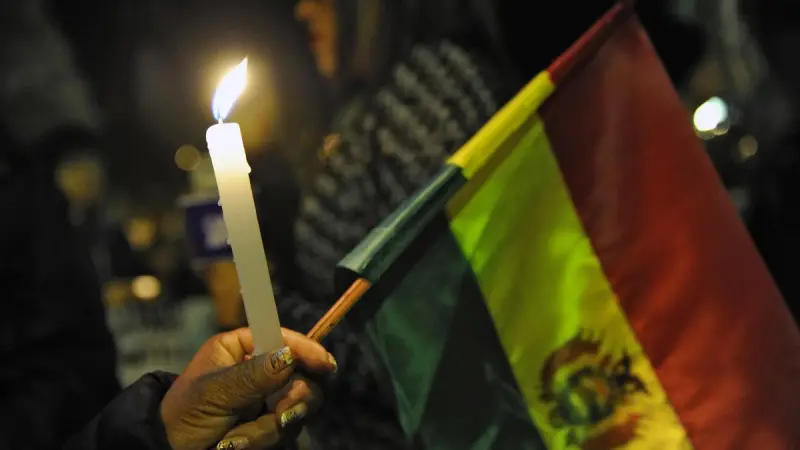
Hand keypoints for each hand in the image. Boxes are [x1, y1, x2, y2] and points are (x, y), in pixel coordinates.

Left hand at [160, 328, 336, 449]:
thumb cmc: (181, 418)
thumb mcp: (212, 393)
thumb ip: (252, 375)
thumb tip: (289, 355)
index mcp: (241, 350)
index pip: (282, 338)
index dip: (307, 349)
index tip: (325, 364)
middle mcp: (260, 374)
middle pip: (302, 378)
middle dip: (290, 402)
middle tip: (279, 416)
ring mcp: (268, 404)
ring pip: (296, 412)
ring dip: (266, 431)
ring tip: (232, 442)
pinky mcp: (271, 431)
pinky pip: (289, 436)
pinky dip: (266, 443)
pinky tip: (237, 447)